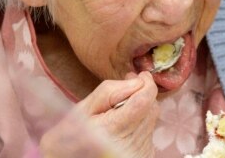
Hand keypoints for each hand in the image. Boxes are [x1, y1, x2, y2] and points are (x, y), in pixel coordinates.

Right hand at [40, 71, 158, 157]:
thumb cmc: (72, 135)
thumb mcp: (83, 108)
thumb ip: (109, 91)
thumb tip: (136, 80)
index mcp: (112, 129)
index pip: (143, 101)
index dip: (146, 84)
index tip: (141, 75)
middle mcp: (130, 143)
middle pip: (151, 108)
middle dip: (143, 94)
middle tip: (127, 89)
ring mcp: (139, 152)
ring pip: (152, 118)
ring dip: (142, 109)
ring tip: (120, 111)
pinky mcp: (144, 156)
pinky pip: (149, 131)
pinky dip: (140, 123)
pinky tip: (124, 127)